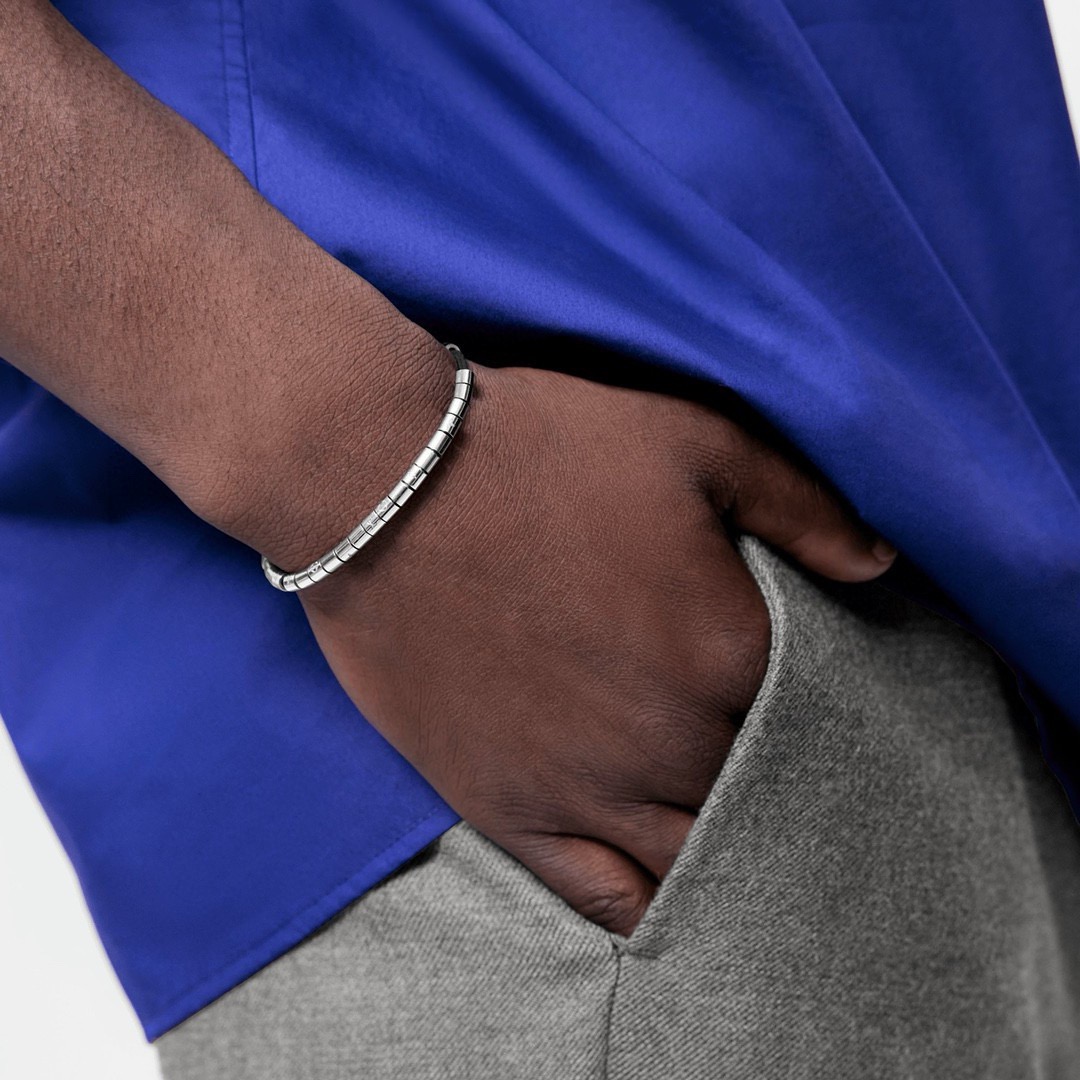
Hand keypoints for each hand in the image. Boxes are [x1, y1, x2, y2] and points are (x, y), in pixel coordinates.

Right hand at [297, 363, 893, 935]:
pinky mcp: (507, 805)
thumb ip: (802, 506)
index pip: (818, 710)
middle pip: (760, 791)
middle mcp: (666, 737)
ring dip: (725, 849)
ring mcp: (583, 785)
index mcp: (726, 648)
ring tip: (729, 826)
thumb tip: (879, 565)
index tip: (803, 687)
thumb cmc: (541, 450)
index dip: (822, 703)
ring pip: (693, 857)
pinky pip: (598, 893)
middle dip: (776, 774)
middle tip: (759, 746)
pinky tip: (668, 897)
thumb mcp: (693, 439)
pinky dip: (646, 907)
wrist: (383, 482)